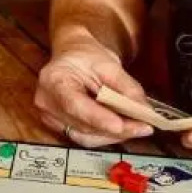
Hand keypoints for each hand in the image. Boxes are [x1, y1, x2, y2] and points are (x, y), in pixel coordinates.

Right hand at [34, 33, 155, 146]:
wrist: (71, 55)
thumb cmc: (86, 55)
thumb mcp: (109, 64)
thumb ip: (127, 88)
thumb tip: (144, 110)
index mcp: (54, 80)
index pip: (75, 105)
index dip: (98, 118)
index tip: (122, 125)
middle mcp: (47, 102)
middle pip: (83, 125)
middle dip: (116, 129)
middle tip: (144, 127)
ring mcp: (50, 116)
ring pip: (85, 137)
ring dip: (113, 136)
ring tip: (136, 128)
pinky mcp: (59, 126)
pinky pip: (84, 138)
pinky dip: (105, 135)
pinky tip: (121, 129)